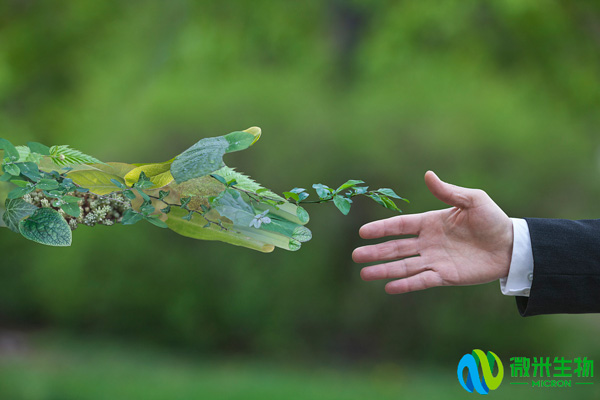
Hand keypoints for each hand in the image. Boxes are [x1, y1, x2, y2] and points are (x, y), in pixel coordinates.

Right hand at [352, 171, 513, 293]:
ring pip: (404, 266)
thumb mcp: (473, 200)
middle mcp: (428, 242)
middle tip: (356, 255)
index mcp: (431, 222)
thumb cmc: (492, 220)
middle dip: (375, 252)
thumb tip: (427, 175)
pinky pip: (422, 280)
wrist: (511, 245)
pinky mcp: (445, 276)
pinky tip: (389, 288)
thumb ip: (448, 192)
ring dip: (384, 270)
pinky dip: (406, 284)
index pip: (400, 226)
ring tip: (364, 274)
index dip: (382, 228)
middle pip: (396, 248)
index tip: (363, 232)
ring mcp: (435, 260)